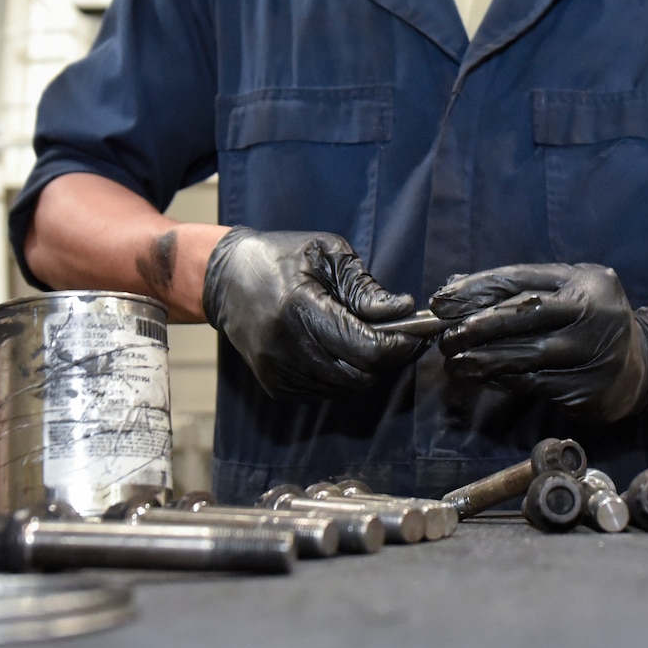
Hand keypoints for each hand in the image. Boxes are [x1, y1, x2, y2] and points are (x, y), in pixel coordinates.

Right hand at [201, 229, 421, 397]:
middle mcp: (285, 347)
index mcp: (299, 309)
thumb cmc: (282, 257)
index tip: (421, 331)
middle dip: (389, 357)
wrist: (226, 279)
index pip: (365, 347)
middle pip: (360, 373)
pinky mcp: (275, 386)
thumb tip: (403, 310)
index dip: (400, 344)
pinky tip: (341, 349)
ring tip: (371, 338)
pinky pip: (325, 392)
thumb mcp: (327, 255)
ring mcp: (277, 371)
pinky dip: (343, 376)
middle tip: (404, 335)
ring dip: (367, 368)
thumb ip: (365, 287)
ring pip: (345, 387)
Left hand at [430, 263, 647, 423]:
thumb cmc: (591, 321)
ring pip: (525, 356)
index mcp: (587, 281)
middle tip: (446, 338)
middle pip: (523, 316)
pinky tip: (484, 378)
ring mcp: (595, 354)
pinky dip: (504, 381)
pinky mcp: (589, 390)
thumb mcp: (566, 291)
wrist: (643, 367)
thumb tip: (455, 288)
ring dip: (483, 360)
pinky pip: (535, 384)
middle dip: (476, 326)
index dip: (476, 291)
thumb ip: (518, 287)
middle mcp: (595, 313)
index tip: (442, 302)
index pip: (521, 280)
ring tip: (455, 363)